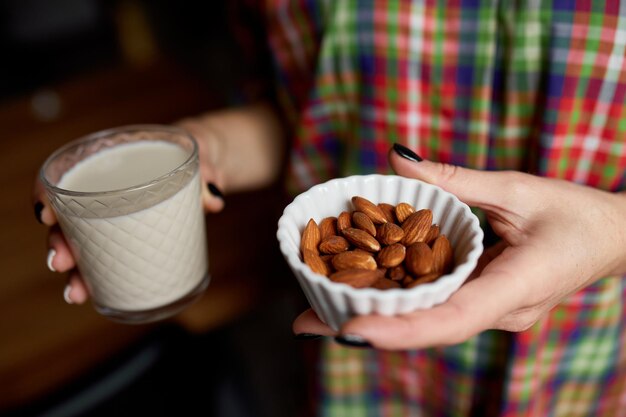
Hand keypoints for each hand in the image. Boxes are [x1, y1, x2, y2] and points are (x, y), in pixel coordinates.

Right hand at [33, 124, 226, 303]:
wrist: (215, 161)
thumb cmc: (201, 151)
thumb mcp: (206, 153)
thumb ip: (208, 169)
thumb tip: (213, 198)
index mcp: (119, 160)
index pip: (70, 173)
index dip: (48, 192)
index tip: (45, 214)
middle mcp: (113, 189)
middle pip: (72, 215)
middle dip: (61, 242)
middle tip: (61, 262)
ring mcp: (124, 214)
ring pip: (88, 241)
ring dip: (77, 269)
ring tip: (75, 292)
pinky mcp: (141, 234)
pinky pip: (114, 255)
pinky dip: (101, 275)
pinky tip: (94, 294)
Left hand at [293, 146, 625, 349]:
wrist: (613, 238)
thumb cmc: (576, 214)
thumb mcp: (517, 187)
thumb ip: (456, 179)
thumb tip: (398, 156)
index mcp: (515, 288)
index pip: (452, 318)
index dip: (401, 330)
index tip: (351, 332)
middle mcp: (500, 312)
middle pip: (426, 327)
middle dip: (366, 328)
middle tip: (304, 323)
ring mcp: (491, 311)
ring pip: (427, 322)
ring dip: (374, 318)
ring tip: (316, 313)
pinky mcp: (484, 301)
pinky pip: (436, 306)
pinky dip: (398, 303)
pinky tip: (361, 295)